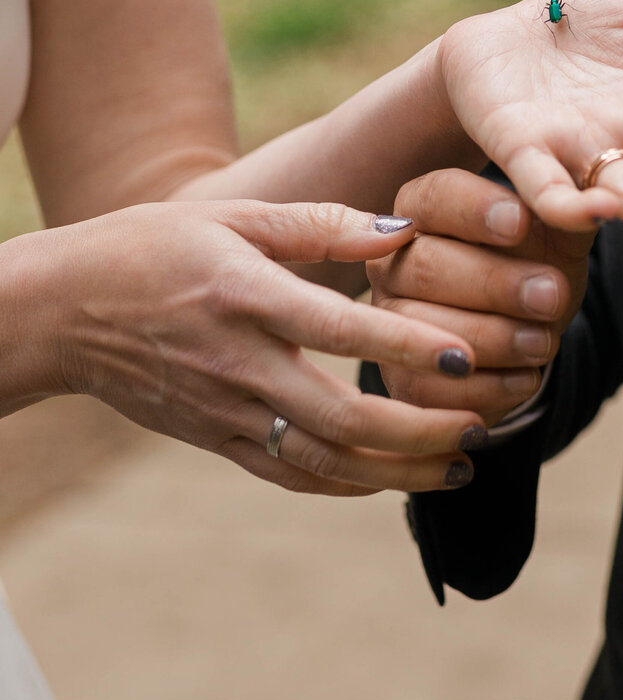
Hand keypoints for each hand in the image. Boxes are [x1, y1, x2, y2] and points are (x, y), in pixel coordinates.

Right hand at [2, 199, 488, 495]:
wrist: (63, 311)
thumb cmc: (154, 247)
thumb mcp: (233, 215)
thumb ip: (322, 225)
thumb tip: (402, 231)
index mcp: (245, 296)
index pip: (338, 329)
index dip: (407, 344)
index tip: (469, 353)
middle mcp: (237, 363)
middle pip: (340, 417)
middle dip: (420, 430)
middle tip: (482, 426)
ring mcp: (224, 412)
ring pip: (321, 461)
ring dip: (397, 471)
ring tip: (460, 465)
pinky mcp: (215, 440)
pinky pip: (289, 474)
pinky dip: (348, 483)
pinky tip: (394, 479)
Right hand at [368, 170, 589, 426]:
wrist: (529, 327)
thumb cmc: (538, 263)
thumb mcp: (559, 233)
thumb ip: (572, 212)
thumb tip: (602, 203)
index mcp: (424, 208)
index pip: (437, 195)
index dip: (475, 209)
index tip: (520, 222)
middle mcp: (393, 261)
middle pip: (427, 267)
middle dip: (495, 284)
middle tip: (552, 295)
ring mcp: (389, 323)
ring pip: (424, 332)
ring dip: (495, 339)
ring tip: (544, 342)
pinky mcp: (400, 380)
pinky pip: (430, 389)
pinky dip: (487, 388)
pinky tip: (525, 377)